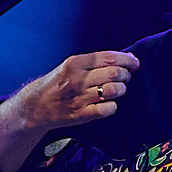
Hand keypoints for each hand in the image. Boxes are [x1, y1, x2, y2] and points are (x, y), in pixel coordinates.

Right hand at [9, 50, 141, 132]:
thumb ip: (96, 62)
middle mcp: (77, 79)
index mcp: (75, 63)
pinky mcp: (81, 114)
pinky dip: (112, 106)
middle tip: (125, 77)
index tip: (134, 62)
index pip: (109, 57)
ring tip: (118, 90)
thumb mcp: (72, 66)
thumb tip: (127, 59)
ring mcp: (79, 97)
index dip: (127, 59)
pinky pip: (107, 109)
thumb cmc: (59, 83)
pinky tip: (109, 104)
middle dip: (126, 74)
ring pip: (113, 90)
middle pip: (114, 73)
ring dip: (121, 89)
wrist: (37, 105)